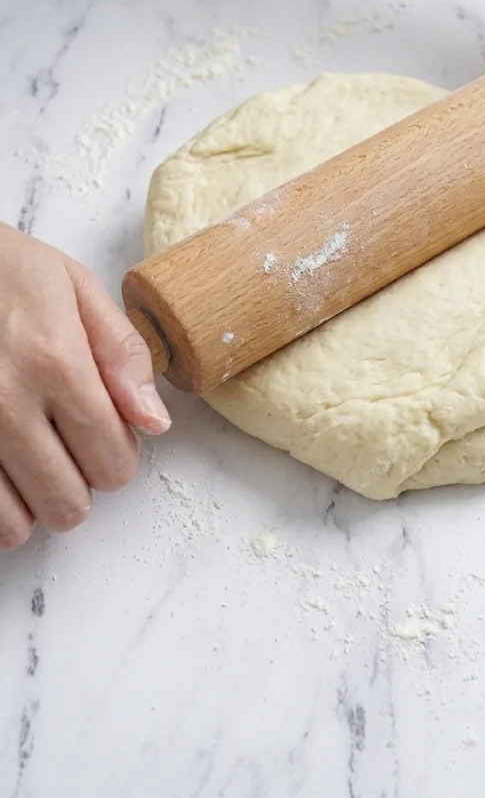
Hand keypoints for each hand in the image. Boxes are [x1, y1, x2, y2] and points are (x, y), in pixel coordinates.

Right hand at [0, 223, 170, 549]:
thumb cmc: (3, 271)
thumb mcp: (74, 287)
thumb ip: (122, 354)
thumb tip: (155, 423)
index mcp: (54, 361)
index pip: (112, 461)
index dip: (118, 455)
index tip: (104, 433)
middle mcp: (3, 404)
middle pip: (68, 503)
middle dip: (78, 482)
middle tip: (64, 445)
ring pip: (16, 526)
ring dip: (30, 501)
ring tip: (26, 457)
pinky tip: (0, 466)